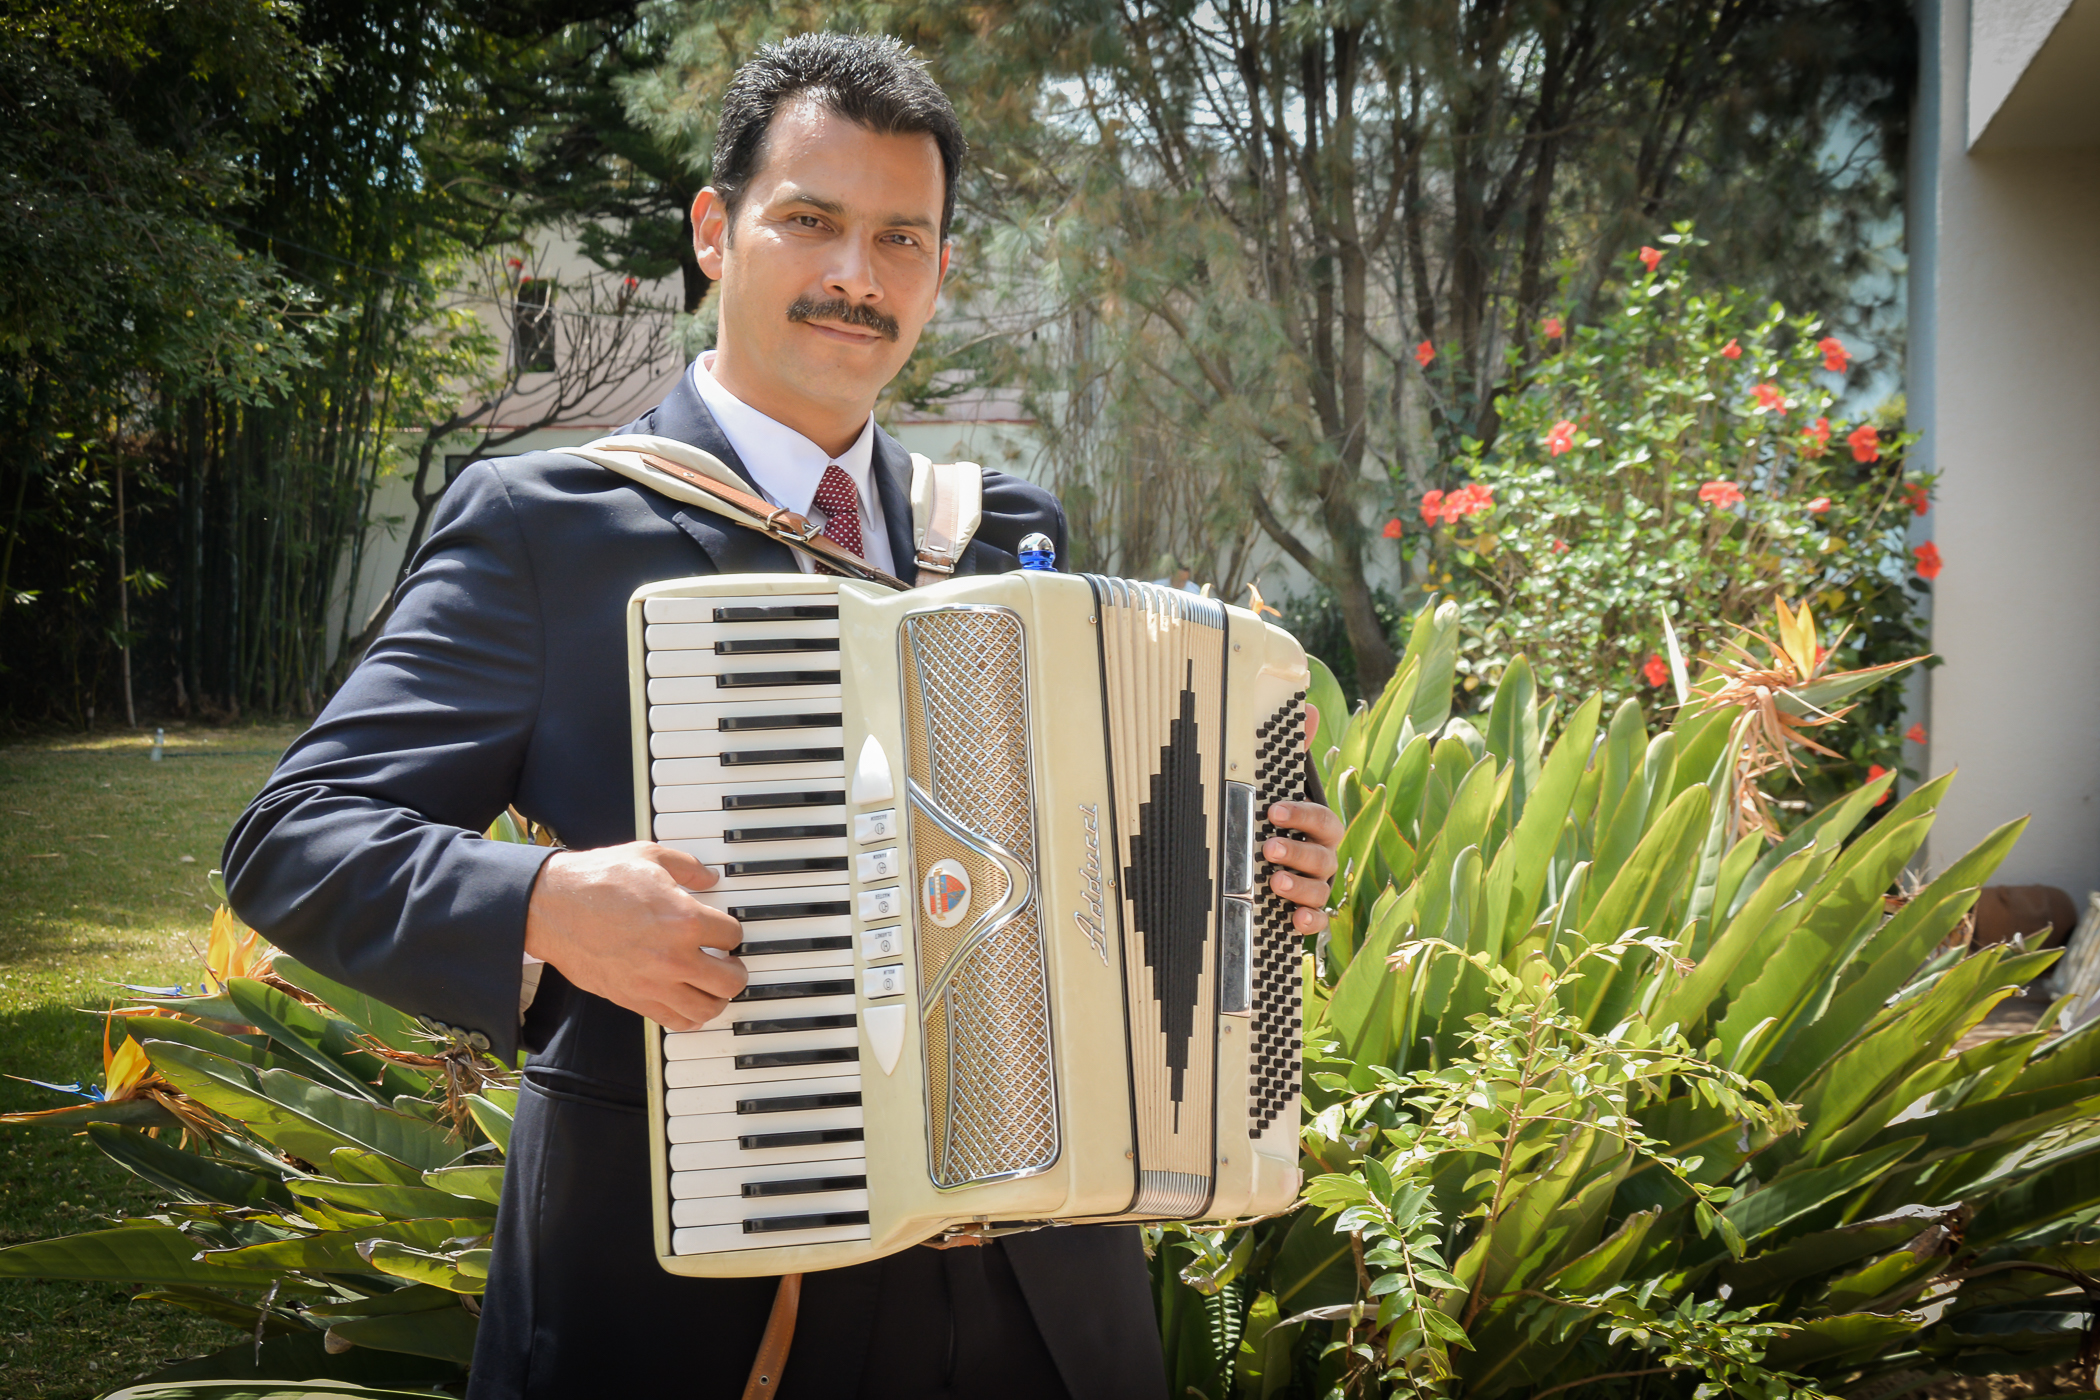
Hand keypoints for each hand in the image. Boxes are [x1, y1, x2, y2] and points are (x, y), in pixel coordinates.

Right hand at [523, 842, 745, 1031]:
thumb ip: (687, 867)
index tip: (723, 930)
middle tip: (731, 962)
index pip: (732, 935)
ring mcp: (653, 984)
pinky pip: (675, 1021)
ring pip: (707, 1009)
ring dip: (717, 997)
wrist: (553, 907)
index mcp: (684, 920)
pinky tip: (689, 1001)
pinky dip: (689, 1017)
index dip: (731, 931)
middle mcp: (674, 958)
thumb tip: (709, 878)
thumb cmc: (597, 881)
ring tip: (713, 985)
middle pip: (730, 981)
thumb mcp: (649, 856)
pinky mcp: (633, 999)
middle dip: (736, 970)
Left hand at [1265, 703, 1342, 934]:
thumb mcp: (1272, 787)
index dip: (1302, 815)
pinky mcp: (1303, 915)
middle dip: (1299, 852)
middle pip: (1325, 856)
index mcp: (1316, 828)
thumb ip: (1289, 753)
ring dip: (1301, 887)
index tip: (1273, 811)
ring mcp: (1314, 888)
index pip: (1323, 820)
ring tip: (1273, 881)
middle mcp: (1320, 858)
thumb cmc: (1268, 821)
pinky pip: (1319, 923)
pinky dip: (1310, 923)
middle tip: (1268, 848)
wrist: (1244, 873)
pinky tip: (1294, 920)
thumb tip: (1308, 708)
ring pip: (1322, 890)